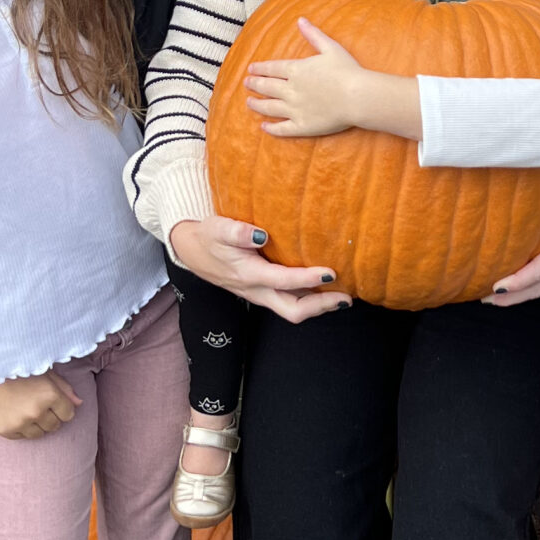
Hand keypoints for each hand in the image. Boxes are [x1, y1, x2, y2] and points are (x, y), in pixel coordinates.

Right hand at [0, 372, 75, 439]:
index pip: (69, 414)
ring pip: (39, 434)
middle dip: (50, 417)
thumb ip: (63, 388)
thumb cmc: (16, 370)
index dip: (62, 408)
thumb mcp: (43, 372)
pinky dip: (21, 428)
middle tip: (37, 404)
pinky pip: (22, 437)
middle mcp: (38, 411)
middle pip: (55, 426)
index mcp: (50, 394)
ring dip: (36, 425)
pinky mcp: (7, 431)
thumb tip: (79, 403)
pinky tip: (14, 414)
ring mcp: (21, 423)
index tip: (52, 402)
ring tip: (25, 409)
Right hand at [170, 214, 349, 325]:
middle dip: (321, 307)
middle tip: (346, 297)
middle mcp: (257, 291)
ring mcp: (261, 295)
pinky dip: (310, 300)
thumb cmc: (209, 237)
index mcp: (248, 275)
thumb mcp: (217, 228)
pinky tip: (325, 289)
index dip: (308, 279)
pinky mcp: (264, 292)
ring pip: (293, 310)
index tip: (331, 272)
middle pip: (292, 310)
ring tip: (343, 297)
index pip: (283, 281)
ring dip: (319, 306)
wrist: (193, 251)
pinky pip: (290, 302)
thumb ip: (237, 231)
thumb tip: (261, 235)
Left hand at [246, 20, 367, 137]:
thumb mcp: (330, 47)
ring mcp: (295, 109)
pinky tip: (264, 127)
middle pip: (267, 87)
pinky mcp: (302, 126)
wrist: (357, 96)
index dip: (260, 68)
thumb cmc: (347, 70)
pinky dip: (271, 128)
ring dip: (257, 104)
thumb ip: (313, 34)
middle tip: (246, 83)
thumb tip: (301, 20)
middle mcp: (291, 90)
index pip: (272, 68)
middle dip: (255, 84)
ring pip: (270, 107)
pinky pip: (282, 129)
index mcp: (296, 70)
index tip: (251, 69)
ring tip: (249, 102)